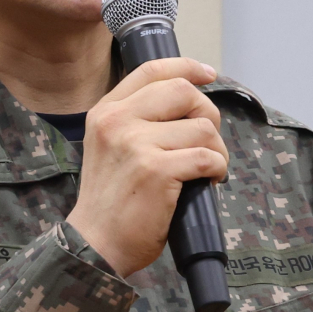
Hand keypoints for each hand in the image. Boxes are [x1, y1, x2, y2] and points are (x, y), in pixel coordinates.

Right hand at [66, 58, 226, 278]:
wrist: (95, 243)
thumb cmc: (111, 200)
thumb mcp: (108, 146)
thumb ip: (135, 120)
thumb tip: (189, 102)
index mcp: (106, 111)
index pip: (152, 70)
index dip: (187, 67)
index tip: (207, 75)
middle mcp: (117, 120)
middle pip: (183, 92)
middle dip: (208, 113)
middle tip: (208, 141)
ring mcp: (136, 143)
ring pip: (202, 127)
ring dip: (217, 149)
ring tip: (208, 169)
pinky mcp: (157, 169)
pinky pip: (206, 156)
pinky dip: (217, 169)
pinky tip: (209, 181)